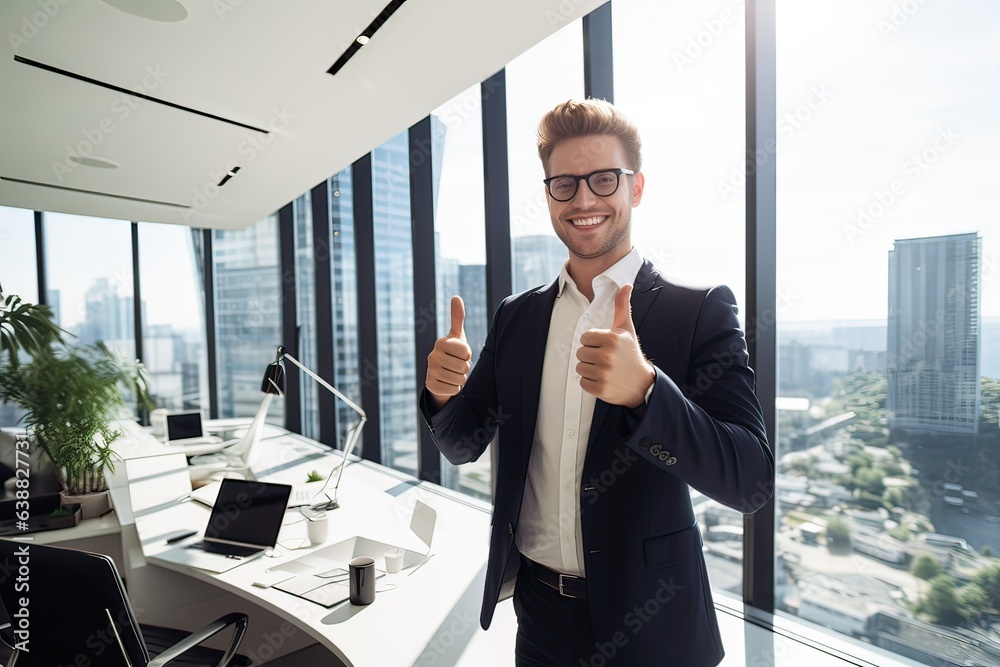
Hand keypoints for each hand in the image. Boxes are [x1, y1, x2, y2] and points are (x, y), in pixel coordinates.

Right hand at [426, 296, 472, 408]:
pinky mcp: (430, 386)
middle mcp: (432, 356)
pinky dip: (454, 389)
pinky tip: (448, 383)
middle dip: (465, 368)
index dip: (468, 355)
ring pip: (459, 379)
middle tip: (458, 366)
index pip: (466, 352)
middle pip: (464, 366)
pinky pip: (453, 390)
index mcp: (441, 342)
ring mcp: (430, 371)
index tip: (462, 354)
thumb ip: (457, 317)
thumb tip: (456, 297)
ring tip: (454, 374)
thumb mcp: (457, 336)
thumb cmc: (453, 353)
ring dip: (461, 379)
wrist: (442, 375)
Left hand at [576, 284, 654, 407]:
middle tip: (606, 360)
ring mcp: (604, 373)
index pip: (585, 338)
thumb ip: (622, 306)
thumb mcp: (627, 329)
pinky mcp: (600, 389)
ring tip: (605, 370)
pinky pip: (583, 382)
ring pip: (580, 368)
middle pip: (580, 353)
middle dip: (591, 356)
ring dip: (590, 369)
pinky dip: (591, 383)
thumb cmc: (631, 354)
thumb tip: (626, 285)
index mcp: (612, 339)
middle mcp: (607, 356)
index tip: (605, 347)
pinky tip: (604, 380)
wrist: (642, 384)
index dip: (593, 343)